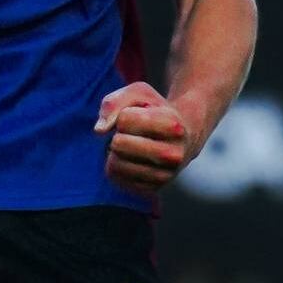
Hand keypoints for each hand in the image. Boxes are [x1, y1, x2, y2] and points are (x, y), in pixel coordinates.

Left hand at [94, 81, 189, 197]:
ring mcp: (165, 175)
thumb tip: (99, 131)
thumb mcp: (139, 94)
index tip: (137, 116)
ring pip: (116, 163)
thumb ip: (114, 102)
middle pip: (119, 144)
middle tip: (130, 133)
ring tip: (130, 145)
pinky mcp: (153, 189)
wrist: (183, 137)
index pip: (125, 120)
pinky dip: (115, 166)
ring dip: (114, 151)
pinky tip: (130, 159)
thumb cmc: (156, 111)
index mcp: (173, 126)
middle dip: (117, 134)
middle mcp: (173, 154)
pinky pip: (117, 178)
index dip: (123, 114)